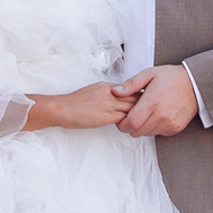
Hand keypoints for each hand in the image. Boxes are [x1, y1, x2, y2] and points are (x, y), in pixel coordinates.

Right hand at [24, 82, 140, 131]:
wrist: (62, 108)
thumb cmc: (73, 103)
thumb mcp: (92, 92)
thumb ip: (106, 94)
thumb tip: (115, 100)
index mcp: (106, 86)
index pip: (130, 89)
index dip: (138, 96)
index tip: (144, 102)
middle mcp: (110, 93)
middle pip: (135, 97)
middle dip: (143, 104)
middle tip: (150, 111)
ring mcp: (109, 104)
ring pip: (132, 108)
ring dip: (138, 114)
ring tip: (143, 120)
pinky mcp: (107, 116)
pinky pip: (125, 118)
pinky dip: (130, 122)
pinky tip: (132, 126)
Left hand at [116, 65, 199, 137]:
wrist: (195, 84)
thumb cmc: (172, 78)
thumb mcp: (149, 74)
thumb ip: (131, 84)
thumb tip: (115, 92)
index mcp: (153, 102)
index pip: (131, 124)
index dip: (122, 124)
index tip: (122, 119)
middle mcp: (162, 115)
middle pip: (136, 132)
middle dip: (131, 125)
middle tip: (134, 114)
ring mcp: (169, 123)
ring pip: (146, 134)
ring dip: (142, 126)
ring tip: (147, 112)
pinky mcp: (175, 128)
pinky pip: (158, 133)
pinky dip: (154, 127)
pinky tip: (157, 115)